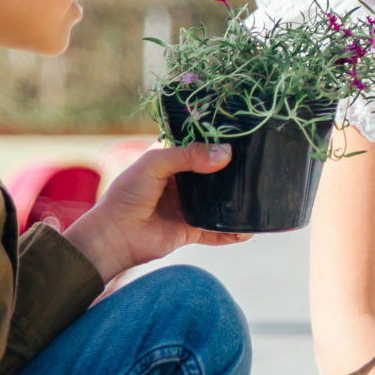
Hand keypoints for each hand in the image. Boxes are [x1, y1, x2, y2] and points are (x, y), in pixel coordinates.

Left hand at [62, 141, 248, 280]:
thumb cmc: (126, 195)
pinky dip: (232, 232)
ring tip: (259, 196)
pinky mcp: (191, 230)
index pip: (199, 146)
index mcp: (171, 159)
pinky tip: (249, 230)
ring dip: (236, 202)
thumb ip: (187, 156)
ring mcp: (188, 206)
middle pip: (214, 174)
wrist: (114, 237)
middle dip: (234, 172)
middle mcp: (182, 182)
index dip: (219, 142)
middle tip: (260, 166)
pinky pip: (217, 231)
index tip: (245, 137)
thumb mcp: (154, 164)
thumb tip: (225, 155)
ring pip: (219, 202)